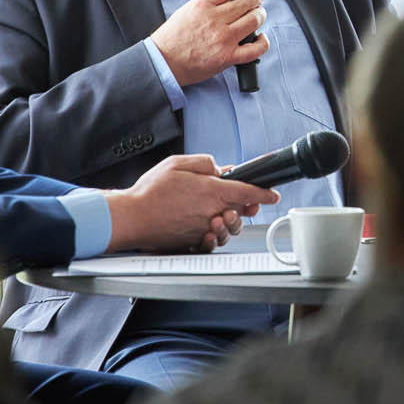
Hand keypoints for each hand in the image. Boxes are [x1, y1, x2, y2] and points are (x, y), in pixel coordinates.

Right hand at [104, 153, 273, 253]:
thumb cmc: (149, 192)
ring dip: (231, 220)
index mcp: (211, 191)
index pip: (247, 192)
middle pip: (240, 210)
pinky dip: (215, 234)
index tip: (272, 194)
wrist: (131, 217)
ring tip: (221, 212)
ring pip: (229, 227)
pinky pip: (213, 240)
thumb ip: (203, 162)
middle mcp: (211, 212)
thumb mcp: (177, 163)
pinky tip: (208, 227)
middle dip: (245, 205)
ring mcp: (203, 229)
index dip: (264, 193)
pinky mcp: (193, 241)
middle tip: (242, 200)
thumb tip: (219, 168)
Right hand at [150, 0, 268, 86]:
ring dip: (260, 15)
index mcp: (203, 4)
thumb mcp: (188, 9)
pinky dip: (263, 41)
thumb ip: (210, 2)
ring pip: (254, 20)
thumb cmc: (173, 37)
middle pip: (248, 2)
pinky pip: (255, 48)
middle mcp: (214, 19)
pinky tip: (261, 37)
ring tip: (258, 15)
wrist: (164, 62)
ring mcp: (223, 39)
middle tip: (256, 1)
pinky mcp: (228, 57)